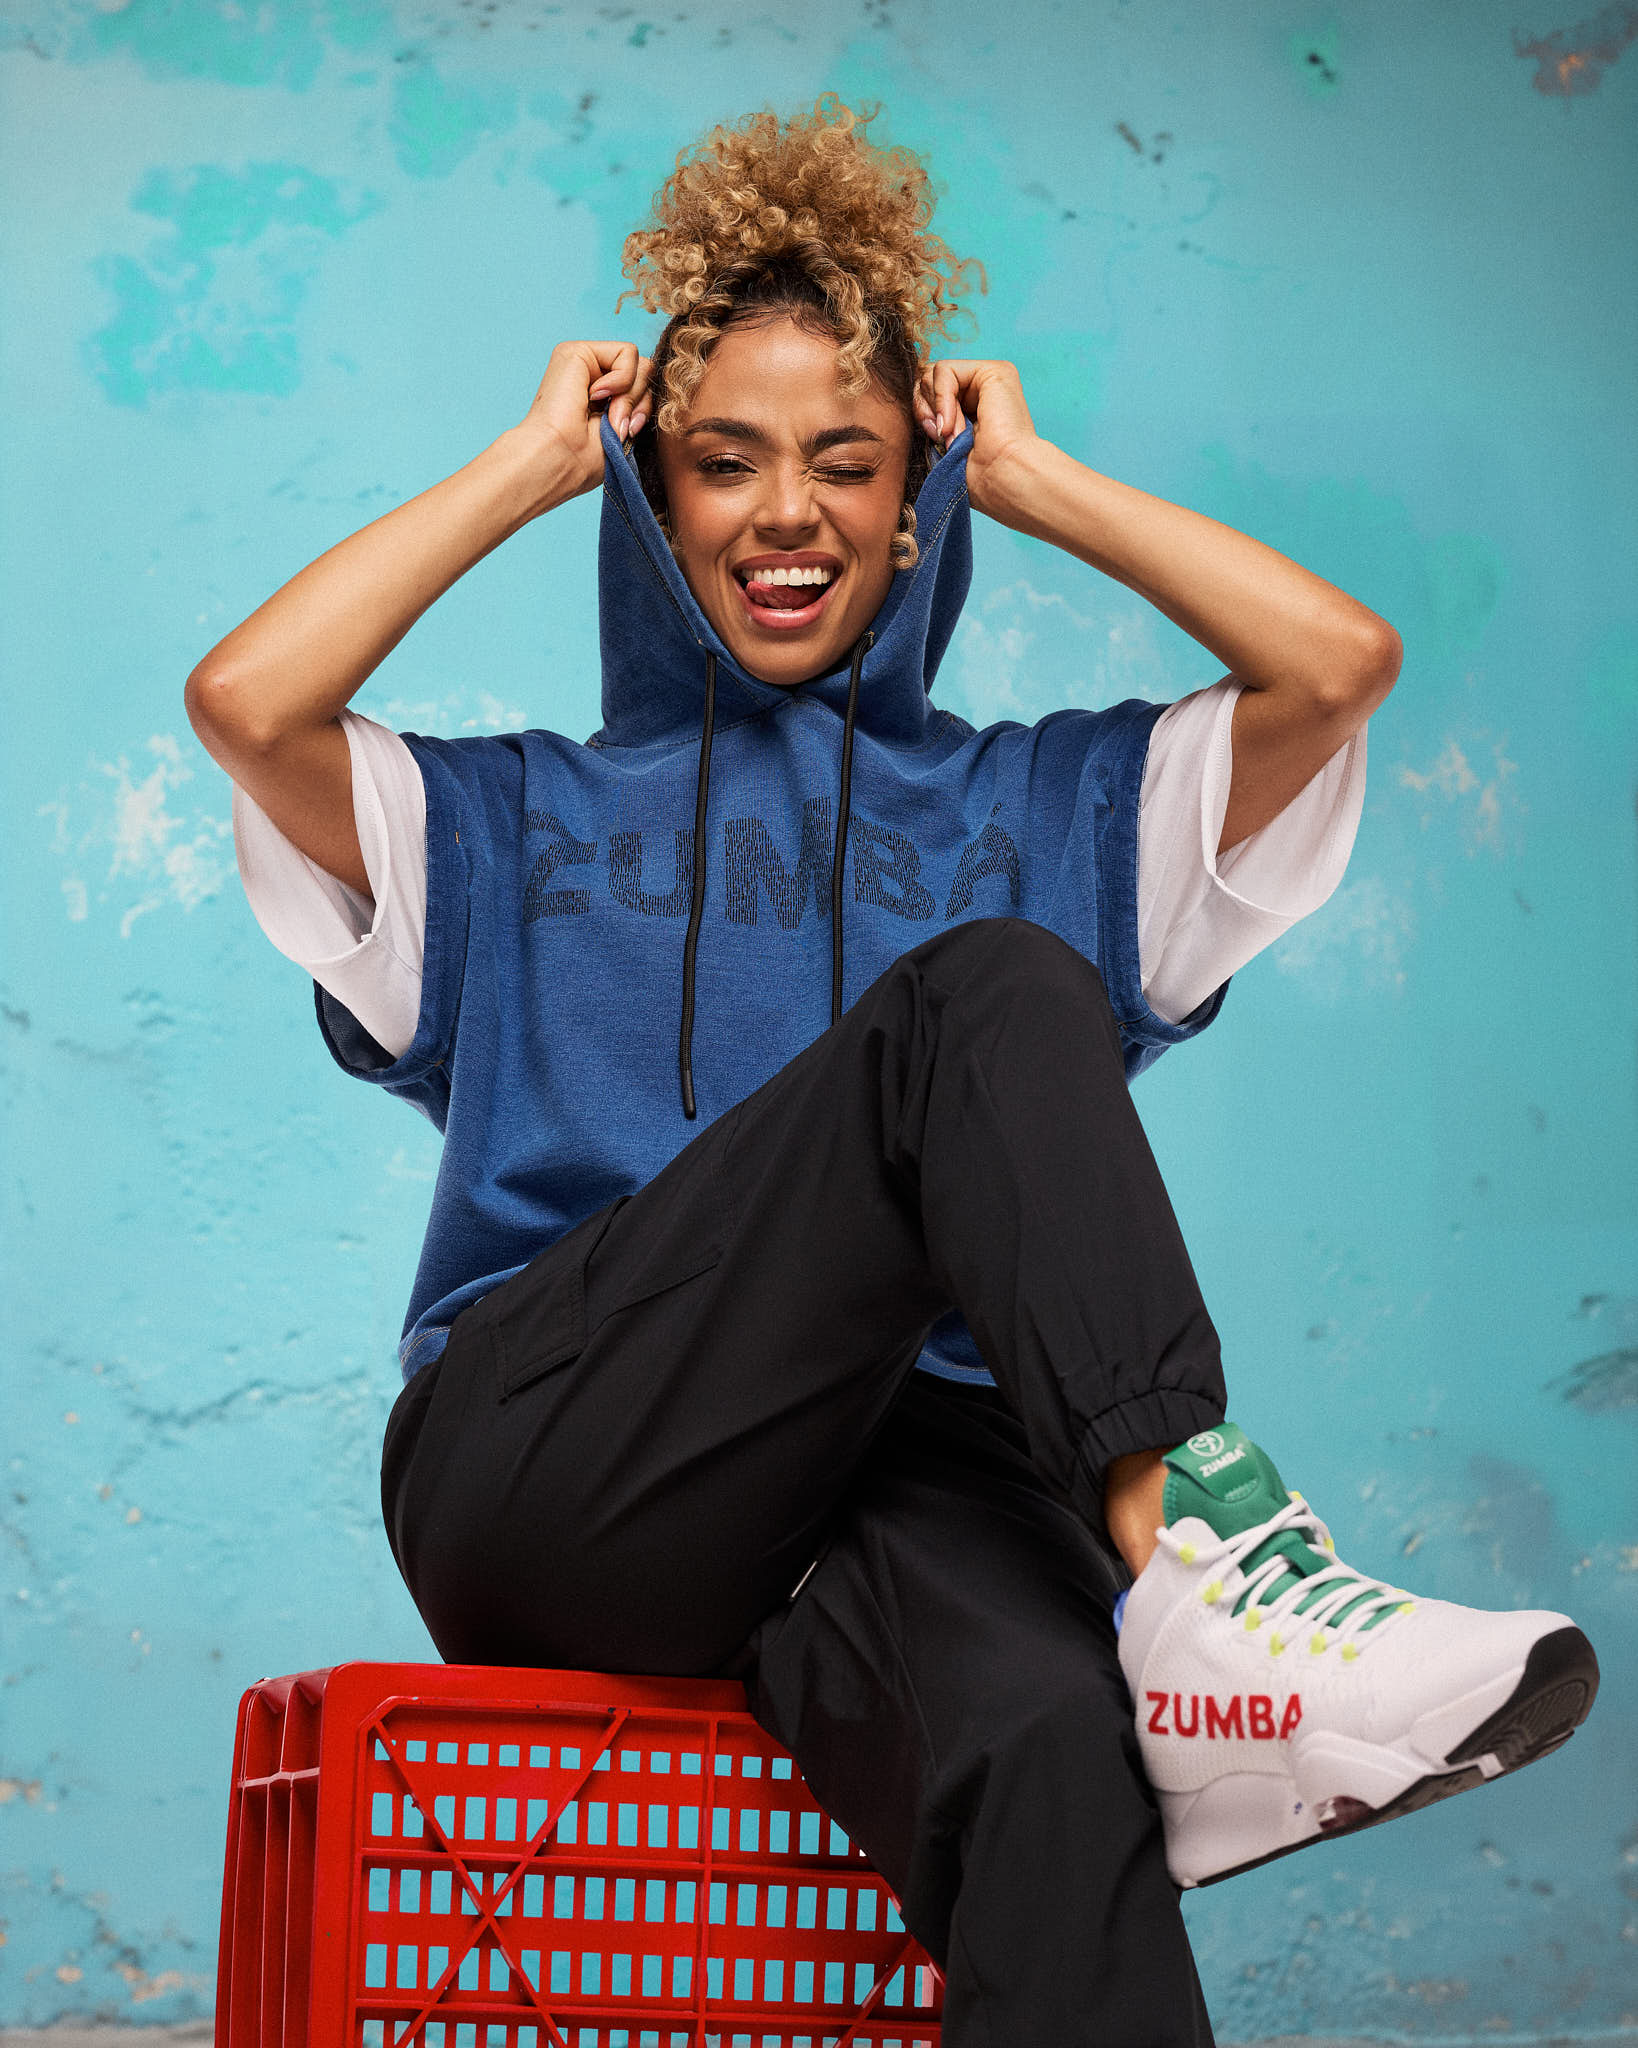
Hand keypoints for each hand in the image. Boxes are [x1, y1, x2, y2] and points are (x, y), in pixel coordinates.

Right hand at [516, 340, 653, 501]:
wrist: (557, 460)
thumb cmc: (584, 460)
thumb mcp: (624, 431)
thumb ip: (639, 403)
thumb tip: (655, 377)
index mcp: (601, 399)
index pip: (644, 390)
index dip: (644, 411)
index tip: (628, 433)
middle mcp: (593, 378)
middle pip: (645, 374)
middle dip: (640, 404)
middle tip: (617, 426)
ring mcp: (585, 363)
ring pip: (640, 364)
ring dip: (630, 396)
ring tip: (608, 417)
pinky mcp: (577, 351)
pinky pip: (628, 352)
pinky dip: (623, 379)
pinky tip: (597, 396)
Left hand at [914, 358, 1043, 522]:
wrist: (1000, 480)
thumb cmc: (975, 478)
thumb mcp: (941, 444)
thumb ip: (928, 419)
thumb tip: (903, 400)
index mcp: (970, 409)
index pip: (928, 395)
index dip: (922, 415)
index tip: (934, 440)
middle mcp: (981, 392)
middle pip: (927, 381)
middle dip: (925, 410)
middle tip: (940, 437)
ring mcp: (988, 380)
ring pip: (931, 374)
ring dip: (936, 410)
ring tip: (951, 435)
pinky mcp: (994, 371)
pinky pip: (944, 369)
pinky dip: (941, 397)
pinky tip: (951, 422)